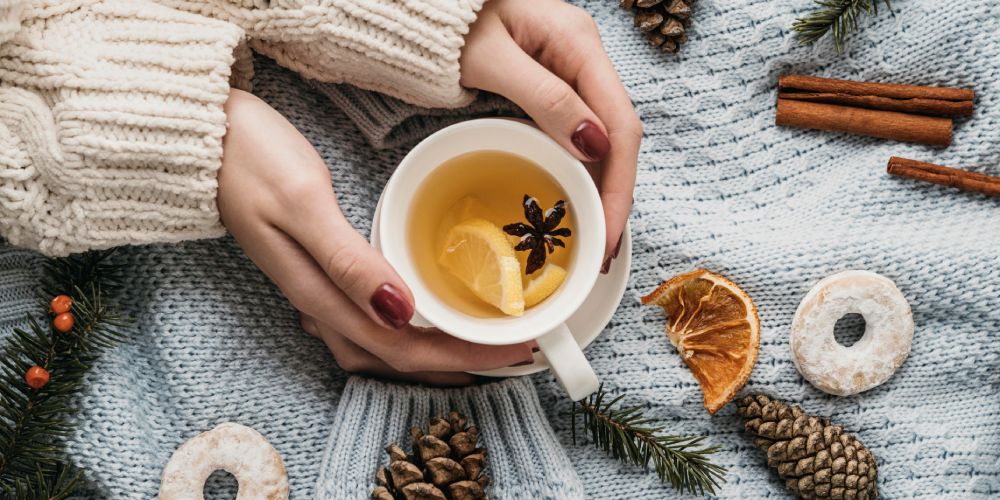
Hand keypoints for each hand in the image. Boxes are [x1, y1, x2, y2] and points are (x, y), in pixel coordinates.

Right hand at [217, 89, 532, 384]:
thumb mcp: (302, 202)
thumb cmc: (247, 159)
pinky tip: (420, 321)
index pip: (402, 348)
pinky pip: (365, 323)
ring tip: (477, 350)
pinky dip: (403, 332)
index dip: (463, 356)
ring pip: (378, 347)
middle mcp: (317, 302)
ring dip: (430, 357)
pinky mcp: (312, 271)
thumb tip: (400, 314)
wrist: (198, 135)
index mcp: (320, 292)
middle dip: (458, 363)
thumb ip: (349, 262)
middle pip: (395, 357)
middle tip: (514, 354)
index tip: (514, 349)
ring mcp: (312, 289)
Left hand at [460, 0, 640, 271]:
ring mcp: (573, 72)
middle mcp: (586, 58)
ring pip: (603, 140)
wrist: (427, 5)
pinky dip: (581, 173)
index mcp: (580, 45)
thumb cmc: (450, 21)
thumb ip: (544, 98)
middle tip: (603, 251)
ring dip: (602, 191)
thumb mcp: (491, 58)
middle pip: (618, 138)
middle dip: (615, 197)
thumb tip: (594, 145)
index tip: (609, 233)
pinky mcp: (556, 86)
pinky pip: (579, 135)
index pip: (620, 125)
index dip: (620, 186)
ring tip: (593, 238)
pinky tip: (576, 202)